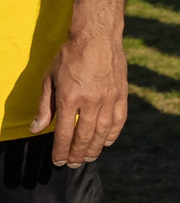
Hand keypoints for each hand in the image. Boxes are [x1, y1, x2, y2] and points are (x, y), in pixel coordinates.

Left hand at [33, 28, 128, 167]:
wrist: (97, 38)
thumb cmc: (69, 57)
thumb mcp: (49, 80)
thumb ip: (45, 107)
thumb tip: (36, 130)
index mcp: (70, 98)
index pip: (64, 133)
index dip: (60, 150)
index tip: (58, 161)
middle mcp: (91, 102)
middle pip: (85, 136)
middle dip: (78, 154)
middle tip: (73, 164)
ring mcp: (109, 99)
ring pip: (103, 132)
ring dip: (96, 148)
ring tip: (89, 157)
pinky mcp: (122, 94)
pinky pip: (119, 120)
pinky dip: (113, 133)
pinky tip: (108, 141)